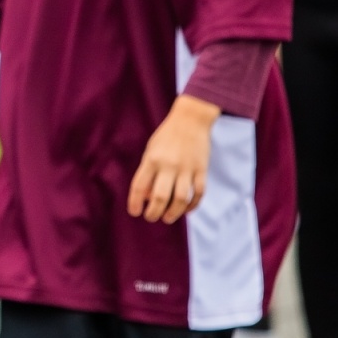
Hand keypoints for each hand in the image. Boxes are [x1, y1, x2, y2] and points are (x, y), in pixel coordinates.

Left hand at [127, 95, 217, 223]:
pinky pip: (198, 193)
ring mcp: (187, 168)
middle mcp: (169, 165)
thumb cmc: (166, 136)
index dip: (135, 203)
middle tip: (151, 218)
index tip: (134, 213)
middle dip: (154, 213)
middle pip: (161, 197)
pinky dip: (192, 205)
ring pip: (181, 199)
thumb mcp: (151, 150)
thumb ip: (148, 173)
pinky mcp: (202, 170)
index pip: (140, 186)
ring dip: (173, 213)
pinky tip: (186, 210)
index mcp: (152, 159)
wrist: (191, 119)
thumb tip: (147, 198)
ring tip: (167, 218)